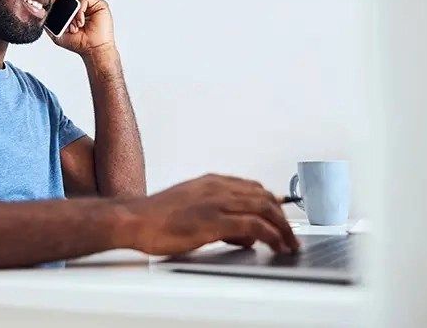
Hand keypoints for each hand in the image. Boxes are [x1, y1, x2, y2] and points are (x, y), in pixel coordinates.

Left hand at [47, 0, 114, 57]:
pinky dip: (80, 11)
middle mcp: (83, 8)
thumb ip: (50, 25)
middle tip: (69, 27)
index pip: (64, 4)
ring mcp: (91, 6)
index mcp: (75, 13)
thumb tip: (43, 15)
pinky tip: (81, 23)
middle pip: (69, 1)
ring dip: (73, 14)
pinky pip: (84, 0)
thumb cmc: (80, 44)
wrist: (93, 49)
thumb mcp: (58, 34)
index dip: (60, 10)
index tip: (62, 24)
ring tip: (76, 27)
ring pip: (76, 1)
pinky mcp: (99, 4)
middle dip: (66, 14)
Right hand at [119, 174, 298, 255]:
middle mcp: (218, 187)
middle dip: (282, 216)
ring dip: (282, 227)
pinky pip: (253, 225)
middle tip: (290, 234)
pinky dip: (270, 234)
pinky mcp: (214, 220)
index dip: (272, 203)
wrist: (135, 219)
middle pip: (264, 196)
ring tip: (289, 243)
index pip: (253, 188)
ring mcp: (217, 202)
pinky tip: (275, 244)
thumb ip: (219, 218)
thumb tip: (243, 234)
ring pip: (264, 207)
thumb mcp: (192, 209)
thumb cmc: (157, 217)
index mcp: (211, 182)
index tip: (281, 217)